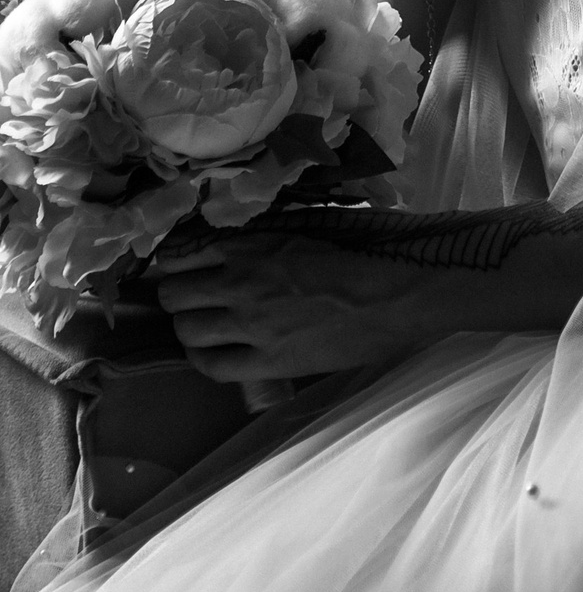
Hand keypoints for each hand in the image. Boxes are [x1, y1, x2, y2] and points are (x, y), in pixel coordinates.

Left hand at [153, 233, 433, 383]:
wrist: (399, 292)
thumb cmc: (365, 249)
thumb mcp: (307, 226)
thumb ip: (267, 235)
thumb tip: (233, 244)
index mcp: (254, 241)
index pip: (182, 252)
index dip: (174, 262)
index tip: (179, 266)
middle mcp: (242, 280)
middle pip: (173, 293)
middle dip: (176, 294)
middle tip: (191, 297)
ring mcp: (251, 324)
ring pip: (186, 330)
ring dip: (189, 325)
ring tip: (204, 325)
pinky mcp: (268, 361)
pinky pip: (212, 365)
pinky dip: (203, 358)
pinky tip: (213, 352)